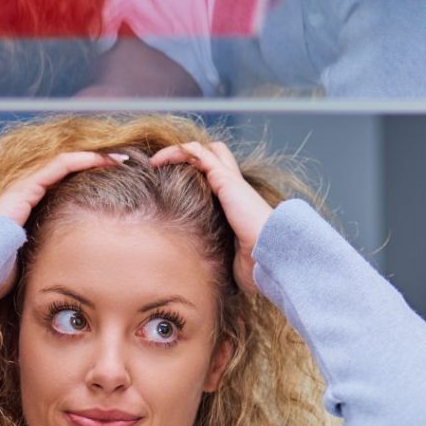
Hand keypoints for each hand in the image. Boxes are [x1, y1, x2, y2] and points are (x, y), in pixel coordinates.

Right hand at [0, 151, 123, 298]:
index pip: (63, 188)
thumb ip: (49, 255)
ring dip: (94, 159)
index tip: (116, 185)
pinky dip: (83, 160)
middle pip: (67, 172)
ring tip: (120, 158)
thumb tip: (71, 274)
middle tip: (124, 165)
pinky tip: (104, 160)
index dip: (89, 182)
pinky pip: (60, 165)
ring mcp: (25, 187)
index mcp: (29, 211)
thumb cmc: (0, 273)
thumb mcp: (33, 261)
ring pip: (66, 163)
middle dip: (96, 165)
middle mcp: (26, 194)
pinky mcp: (27, 186)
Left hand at [150, 141, 272, 296]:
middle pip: (214, 156)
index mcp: (236, 205)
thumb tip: (197, 275)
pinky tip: (159, 160)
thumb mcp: (227, 258)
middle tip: (163, 167)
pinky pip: (198, 154)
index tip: (167, 186)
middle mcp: (234, 188)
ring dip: (177, 151)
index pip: (216, 179)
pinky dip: (177, 152)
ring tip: (155, 161)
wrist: (270, 257)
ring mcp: (230, 181)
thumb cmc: (255, 265)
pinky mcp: (224, 179)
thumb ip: (214, 255)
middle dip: (189, 156)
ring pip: (204, 150)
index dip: (195, 176)